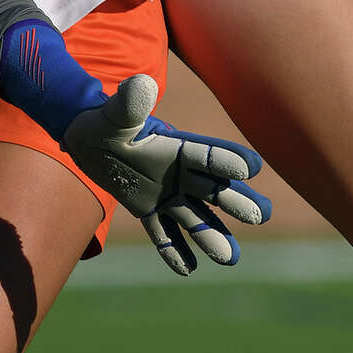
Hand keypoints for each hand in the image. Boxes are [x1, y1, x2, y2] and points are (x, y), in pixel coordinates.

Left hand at [62, 75, 271, 275]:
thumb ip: (131, 103)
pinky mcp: (151, 211)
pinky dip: (174, 250)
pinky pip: (164, 234)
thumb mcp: (115, 113)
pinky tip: (188, 269)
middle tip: (263, 214)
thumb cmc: (105, 121)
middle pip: (213, 190)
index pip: (206, 155)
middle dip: (236, 202)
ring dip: (212, 236)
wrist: (90, 140)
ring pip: (195, 218)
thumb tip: (142, 83)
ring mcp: (167, 195)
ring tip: (231, 259)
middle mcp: (180, 173)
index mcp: (177, 147)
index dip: (227, 160)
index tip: (252, 167)